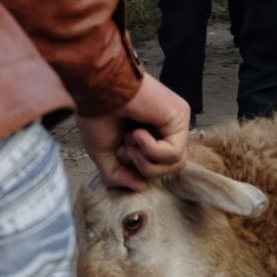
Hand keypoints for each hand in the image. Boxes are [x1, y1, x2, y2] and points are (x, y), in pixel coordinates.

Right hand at [77, 73, 189, 189]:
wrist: (96, 89)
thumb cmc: (97, 115)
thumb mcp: (105, 154)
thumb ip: (120, 175)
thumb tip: (141, 187)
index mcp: (151, 135)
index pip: (157, 167)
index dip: (137, 168)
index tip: (120, 151)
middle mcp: (166, 128)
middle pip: (169, 168)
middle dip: (143, 167)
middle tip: (125, 148)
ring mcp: (176, 121)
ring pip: (175, 164)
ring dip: (146, 161)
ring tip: (130, 141)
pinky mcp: (180, 116)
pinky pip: (173, 153)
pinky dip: (151, 150)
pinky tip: (137, 133)